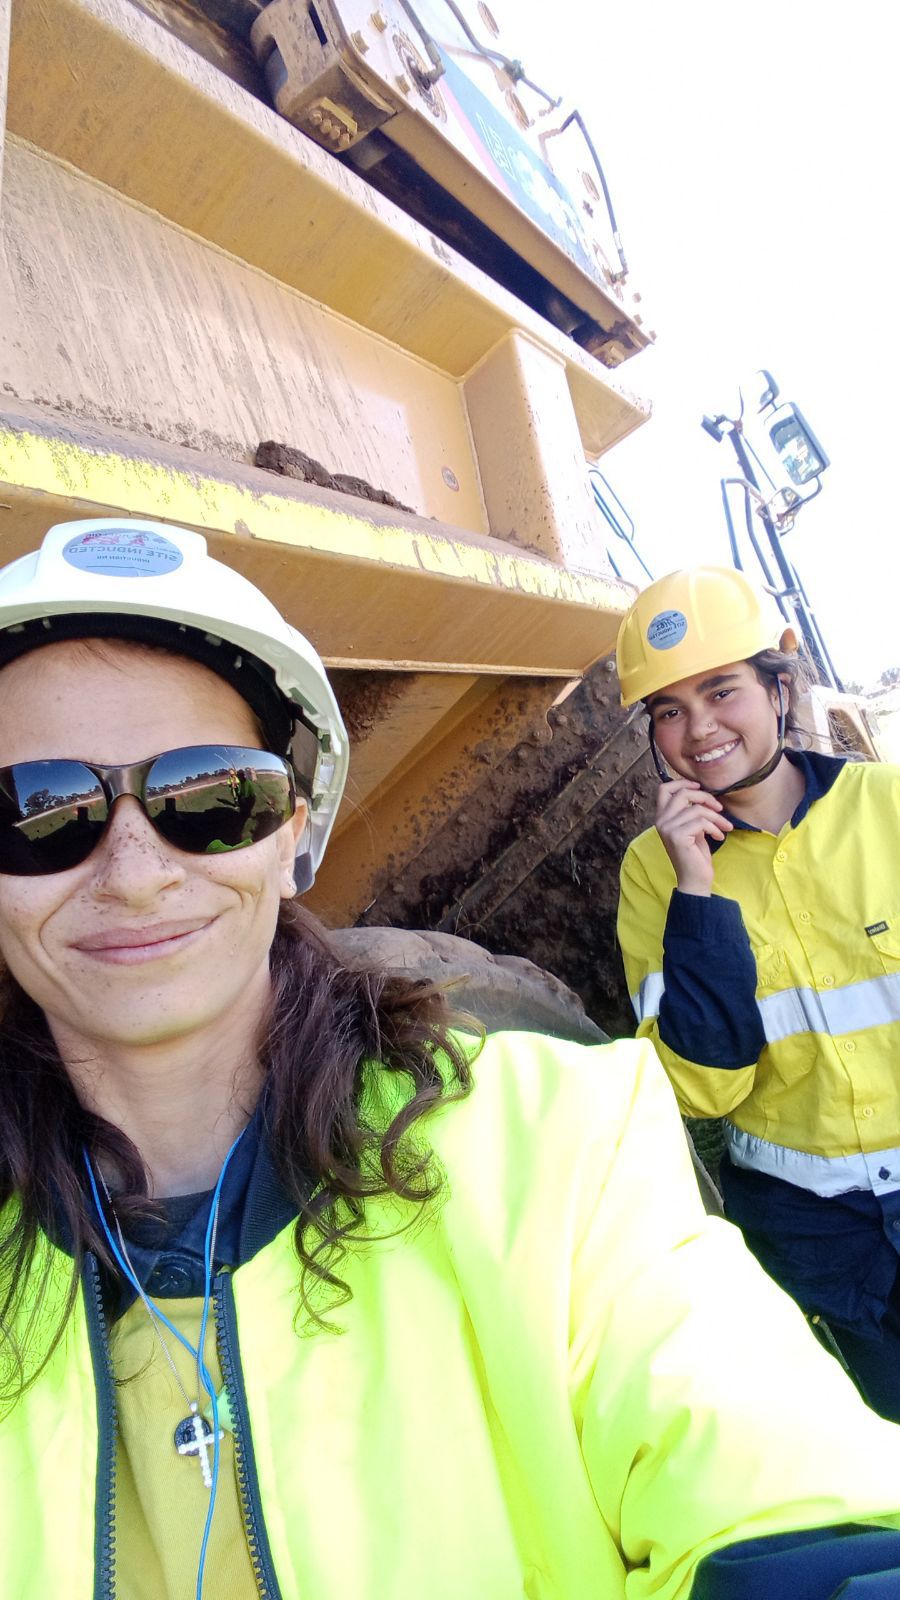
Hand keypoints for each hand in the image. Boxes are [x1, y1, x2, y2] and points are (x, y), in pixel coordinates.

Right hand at [654, 780, 732, 895]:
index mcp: (662, 817)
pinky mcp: (677, 836)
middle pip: (682, 793)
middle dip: (706, 797)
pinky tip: (719, 837)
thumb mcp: (693, 827)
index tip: (699, 787)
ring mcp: (668, 828)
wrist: (694, 880)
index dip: (682, 783)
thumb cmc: (695, 854)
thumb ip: (691, 811)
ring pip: (697, 809)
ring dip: (716, 817)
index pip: (664, 789)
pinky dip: (715, 828)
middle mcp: (661, 821)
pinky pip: (701, 822)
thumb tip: (703, 793)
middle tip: (720, 808)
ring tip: (724, 827)